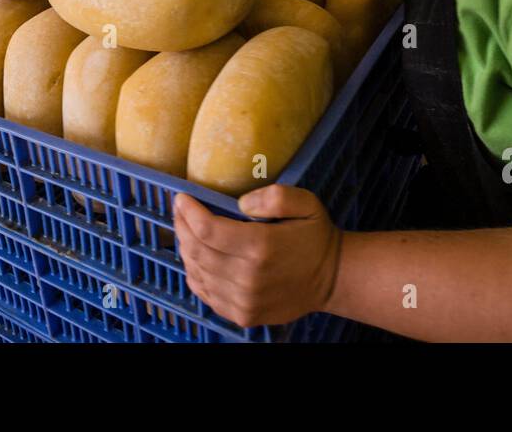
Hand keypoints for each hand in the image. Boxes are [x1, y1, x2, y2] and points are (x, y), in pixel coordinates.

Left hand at [174, 185, 341, 328]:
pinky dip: (194, 274)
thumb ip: (275, 197)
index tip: (181, 197)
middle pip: (197, 251)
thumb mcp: (306, 203)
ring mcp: (244, 300)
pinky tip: (195, 257)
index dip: (189, 212)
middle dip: (182, 227)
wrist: (332, 279)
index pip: (208, 230)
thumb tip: (241, 204)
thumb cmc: (315, 237)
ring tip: (185, 230)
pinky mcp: (243, 314)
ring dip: (186, 249)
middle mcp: (248, 277)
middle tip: (180, 211)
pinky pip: (206, 293)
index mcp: (261, 246)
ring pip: (197, 273)